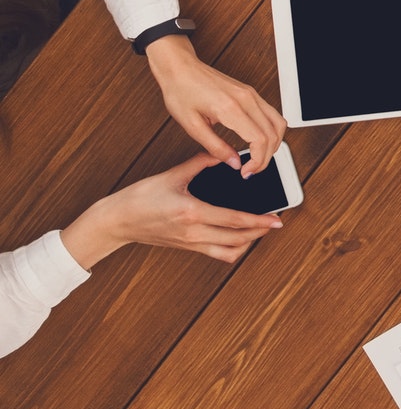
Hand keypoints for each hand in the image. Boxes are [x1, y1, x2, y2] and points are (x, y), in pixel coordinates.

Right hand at [62, 153, 282, 269]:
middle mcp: (193, 232)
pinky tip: (238, 240)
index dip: (258, 221)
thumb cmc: (139, 198)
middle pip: (236, 239)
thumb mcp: (171, 175)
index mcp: (191, 213)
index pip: (233, 220)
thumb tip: (221, 154)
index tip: (275, 218)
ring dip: (248, 243)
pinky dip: (231, 250)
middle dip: (259, 232)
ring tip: (259, 231)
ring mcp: (190, 243)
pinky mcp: (186, 247)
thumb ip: (200, 163)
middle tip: (275, 223)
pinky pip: (216, 254)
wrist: (117, 221)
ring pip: (228, 252)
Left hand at [144, 36, 285, 172]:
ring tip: (257, 157)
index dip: (257, 161)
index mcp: (230, 108)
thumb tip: (234, 163)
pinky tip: (259, 141)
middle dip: (266, 158)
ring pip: (278, 124)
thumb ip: (215, 147)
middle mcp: (246, 99)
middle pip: (273, 134)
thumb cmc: (181, 92)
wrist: (179, 68)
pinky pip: (272, 114)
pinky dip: (271, 131)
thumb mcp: (192, 126)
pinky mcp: (250, 93)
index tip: (246, 172)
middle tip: (250, 170)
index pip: (260, 140)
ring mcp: (251, 94)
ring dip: (273, 144)